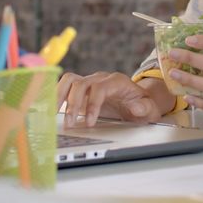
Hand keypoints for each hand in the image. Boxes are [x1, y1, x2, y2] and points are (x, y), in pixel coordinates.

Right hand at [56, 71, 173, 127]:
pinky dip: (57, 95)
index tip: (89, 122)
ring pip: (70, 80)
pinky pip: (65, 86)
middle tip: (70, 124)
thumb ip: (144, 108)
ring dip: (60, 96)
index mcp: (117, 82)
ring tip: (54, 114)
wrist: (139, 100)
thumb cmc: (143, 105)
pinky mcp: (82, 89)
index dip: (92, 104)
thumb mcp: (149, 109)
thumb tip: (136, 107)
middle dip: (73, 104)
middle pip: (81, 83)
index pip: (100, 87)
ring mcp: (90, 82)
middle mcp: (101, 78)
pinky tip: (53, 108)